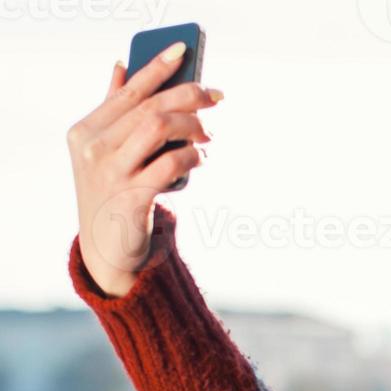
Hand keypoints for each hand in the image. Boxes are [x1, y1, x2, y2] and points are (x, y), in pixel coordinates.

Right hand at [66, 44, 220, 295]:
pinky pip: (170, 164)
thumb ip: (112, 111)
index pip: (127, 91)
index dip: (156, 68)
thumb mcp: (106, 153)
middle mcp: (93, 148)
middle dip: (188, 96)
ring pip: (159, 129)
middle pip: (148, 107)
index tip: (184, 50)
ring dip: (193, 126)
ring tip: (210, 133)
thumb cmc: (113, 196)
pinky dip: (192, 157)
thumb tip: (122, 66)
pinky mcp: (132, 197)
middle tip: (217, 96)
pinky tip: (201, 158)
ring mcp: (110, 173)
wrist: (107, 251)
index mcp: (85, 131)